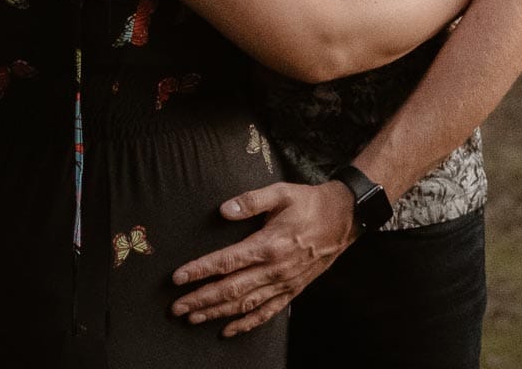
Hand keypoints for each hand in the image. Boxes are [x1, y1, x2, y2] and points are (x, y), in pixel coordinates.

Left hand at [169, 180, 356, 336]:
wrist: (345, 218)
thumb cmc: (311, 203)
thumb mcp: (282, 192)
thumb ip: (251, 201)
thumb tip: (224, 210)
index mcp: (269, 244)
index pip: (227, 261)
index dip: (200, 271)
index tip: (178, 278)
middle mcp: (275, 268)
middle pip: (231, 289)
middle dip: (201, 299)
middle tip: (176, 308)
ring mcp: (284, 282)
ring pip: (245, 304)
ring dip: (217, 313)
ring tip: (194, 319)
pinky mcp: (293, 289)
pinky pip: (267, 311)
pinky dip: (247, 323)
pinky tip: (229, 330)